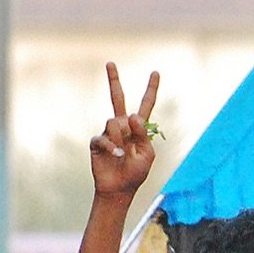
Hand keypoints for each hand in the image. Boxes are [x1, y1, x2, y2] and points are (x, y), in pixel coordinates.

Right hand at [89, 63, 160, 198]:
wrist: (119, 189)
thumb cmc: (136, 173)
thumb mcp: (147, 154)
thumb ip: (142, 133)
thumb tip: (131, 114)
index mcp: (139, 128)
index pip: (146, 104)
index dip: (151, 89)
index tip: (155, 72)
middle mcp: (123, 126)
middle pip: (117, 98)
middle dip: (114, 80)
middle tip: (110, 63)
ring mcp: (109, 132)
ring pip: (114, 121)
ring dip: (121, 138)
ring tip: (124, 154)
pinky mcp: (97, 142)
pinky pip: (104, 137)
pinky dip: (112, 147)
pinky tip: (117, 156)